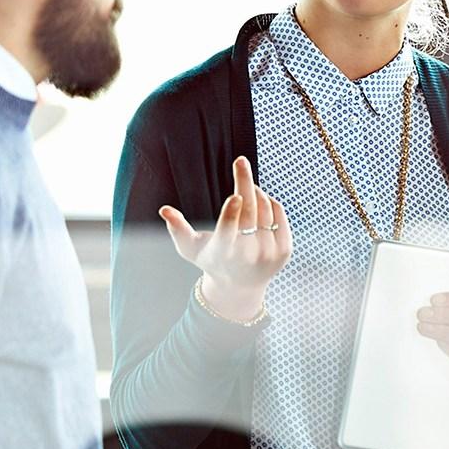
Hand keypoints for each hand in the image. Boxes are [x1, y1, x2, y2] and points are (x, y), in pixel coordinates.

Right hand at [159, 156, 290, 321]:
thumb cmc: (211, 259)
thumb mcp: (190, 248)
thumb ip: (178, 229)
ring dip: (255, 192)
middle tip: (241, 161)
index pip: (228, 233)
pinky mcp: (284, 251)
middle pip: (249, 211)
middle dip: (244, 182)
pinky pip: (279, 213)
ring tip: (247, 188)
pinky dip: (270, 202)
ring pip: (265, 208)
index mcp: (223, 253)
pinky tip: (260, 201)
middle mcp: (248, 256)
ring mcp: (268, 254)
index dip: (231, 215)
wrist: (240, 286)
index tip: (235, 196)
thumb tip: (164, 210)